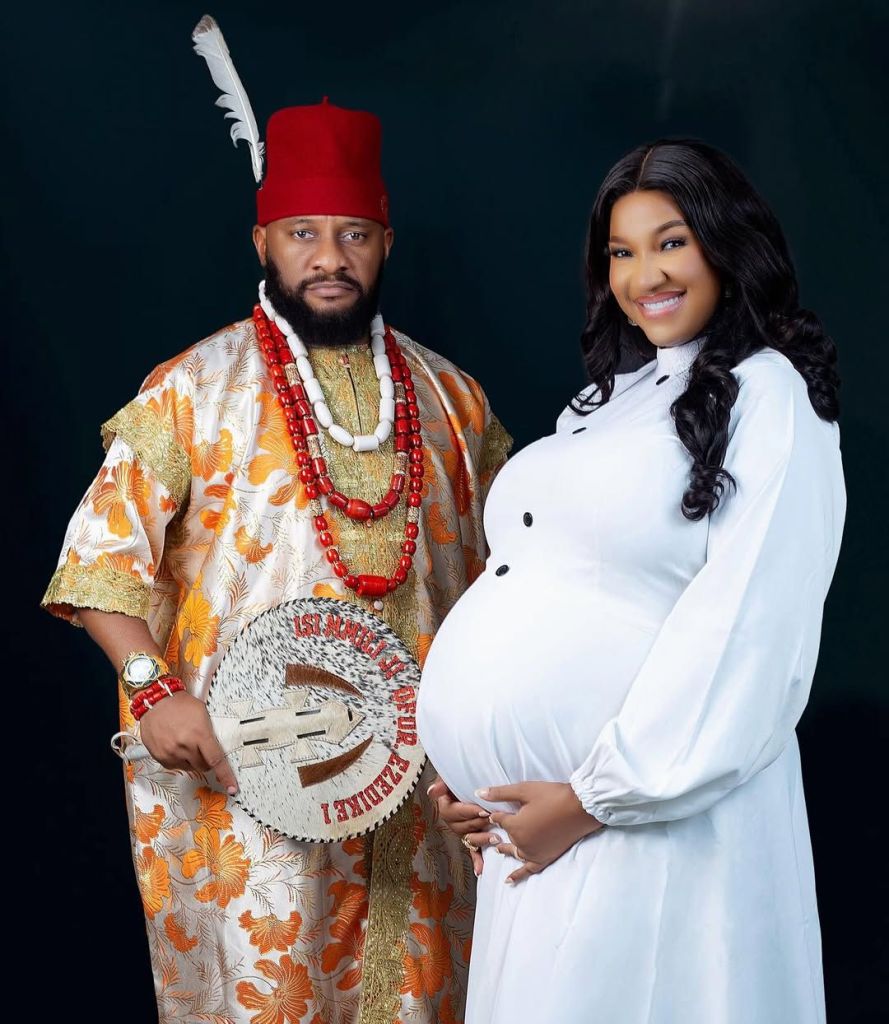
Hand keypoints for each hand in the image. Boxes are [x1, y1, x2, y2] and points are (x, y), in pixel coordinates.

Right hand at [139, 691, 237, 793]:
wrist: (155, 701)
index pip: (216, 760)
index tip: (232, 788)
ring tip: (186, 743)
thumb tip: (218, 748)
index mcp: (199, 734)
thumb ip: (209, 733)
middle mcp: (185, 746)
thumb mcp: (202, 713)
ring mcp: (171, 752)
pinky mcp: (160, 756)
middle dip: (206, 760)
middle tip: (202, 748)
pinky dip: (178, 759)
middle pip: (203, 766)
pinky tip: (176, 746)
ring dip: (192, 760)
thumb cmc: (180, 704)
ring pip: (189, 768)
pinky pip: (175, 766)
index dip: (226, 776)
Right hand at [427, 776, 496, 876]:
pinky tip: (480, 870)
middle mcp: (453, 821)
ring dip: (481, 840)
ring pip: (469, 838)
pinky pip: (472, 850)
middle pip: (462, 826)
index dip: (468, 812)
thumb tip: (432, 791)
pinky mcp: (472, 837)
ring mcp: (462, 830)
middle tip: (493, 820)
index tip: (482, 810)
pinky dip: (476, 860)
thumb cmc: (460, 777)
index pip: (453, 812)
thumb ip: (442, 783)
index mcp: (446, 806)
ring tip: (495, 839)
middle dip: (478, 824)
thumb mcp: (450, 776)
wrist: (470, 780)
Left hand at [479, 781, 603, 883]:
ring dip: (506, 849)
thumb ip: (500, 793)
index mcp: (514, 825)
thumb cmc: (552, 795)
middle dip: (502, 829)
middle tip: (495, 829)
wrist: (580, 808)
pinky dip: (518, 875)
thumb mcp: (524, 790)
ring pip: (514, 851)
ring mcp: (533, 852)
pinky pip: (528, 869)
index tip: (494, 810)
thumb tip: (478, 793)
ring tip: (498, 849)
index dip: (497, 813)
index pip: (498, 819)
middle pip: (506, 835)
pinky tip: (509, 881)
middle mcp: (521, 842)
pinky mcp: (545, 858)